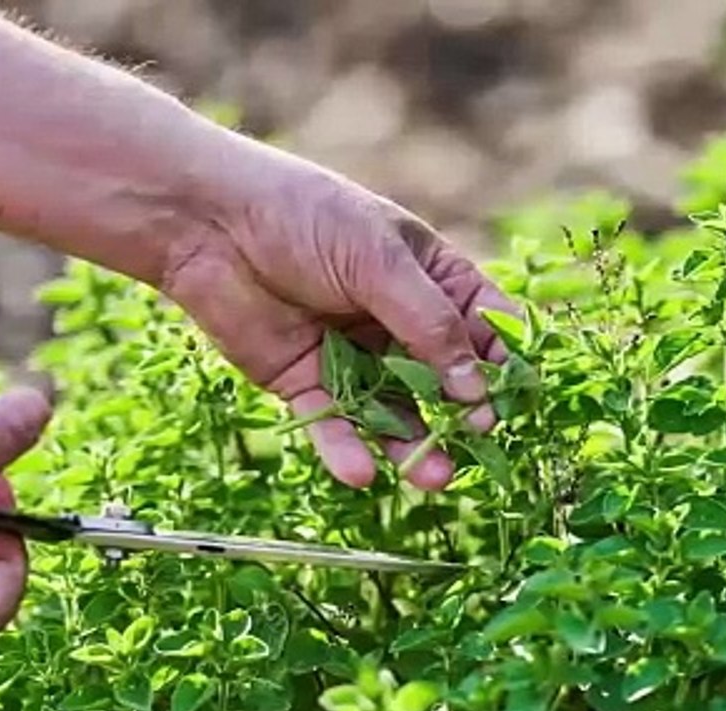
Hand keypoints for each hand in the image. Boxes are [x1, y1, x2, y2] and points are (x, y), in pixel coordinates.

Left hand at [161, 148, 517, 491]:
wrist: (208, 222)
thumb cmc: (305, 217)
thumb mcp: (379, 261)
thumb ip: (429, 325)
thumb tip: (476, 387)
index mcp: (427, 275)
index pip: (481, 323)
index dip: (502, 360)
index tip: (517, 398)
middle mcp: (395, 319)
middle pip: (442, 377)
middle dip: (462, 413)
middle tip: (478, 443)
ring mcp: (352, 353)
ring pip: (392, 410)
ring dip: (413, 444)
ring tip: (434, 476)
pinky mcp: (305, 381)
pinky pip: (333, 422)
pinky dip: (347, 449)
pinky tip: (363, 473)